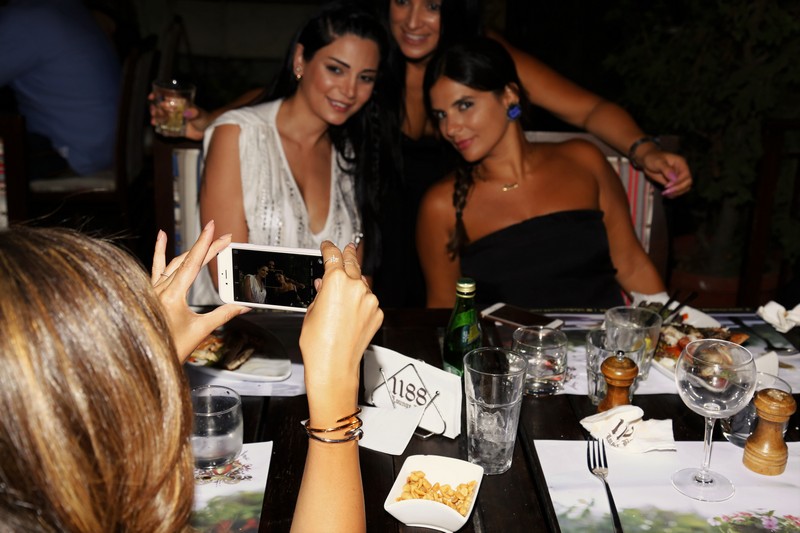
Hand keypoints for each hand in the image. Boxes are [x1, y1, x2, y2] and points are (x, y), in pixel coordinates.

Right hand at [148, 92, 209, 140]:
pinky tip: (158, 129)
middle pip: (161, 108)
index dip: (158, 95)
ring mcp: (176, 120)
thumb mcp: (200, 114)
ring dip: (156, 118)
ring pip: (163, 118)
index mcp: (180, 104)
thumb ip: (194, 113)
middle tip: (153, 111)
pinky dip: (163, 130)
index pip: (167, 96)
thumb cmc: (205, 118)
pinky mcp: (178, 130)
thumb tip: (187, 113)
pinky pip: (168, 130)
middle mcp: (176, 111)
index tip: (152, 96)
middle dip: (155, 108)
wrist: (209, 130)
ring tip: (154, 120)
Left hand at [151, 220, 248, 360]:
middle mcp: (160, 289)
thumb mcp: (201, 330)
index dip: (206, 244)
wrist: (148, 359)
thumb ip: (224, 314)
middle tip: (224, 237)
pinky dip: (159, 252)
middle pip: (187, 260)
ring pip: (173, 263)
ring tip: (205, 238)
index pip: (193, 263)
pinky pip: (156, 268)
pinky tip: (160, 236)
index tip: (214, 229)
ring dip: (191, 250)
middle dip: (207, 246)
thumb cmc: (171, 348)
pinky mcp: (150, 293)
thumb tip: (243, 306)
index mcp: (172, 296)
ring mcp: (153, 290)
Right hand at [299, 242, 382, 422]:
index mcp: (336, 281)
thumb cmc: (318, 342)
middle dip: (348, 255)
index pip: (333, 256)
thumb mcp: (311, 311)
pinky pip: (368, 301)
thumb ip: (320, 292)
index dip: (329, 248)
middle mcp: (356, 287)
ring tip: (346, 285)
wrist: (334, 365)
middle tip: (347, 248)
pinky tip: (351, 310)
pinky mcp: (377, 313)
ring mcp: (370, 300)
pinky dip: (361, 301)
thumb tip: (324, 284)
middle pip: (352, 263)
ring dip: (355, 281)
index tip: (328, 246)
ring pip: (362, 283)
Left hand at [639, 149, 692, 197]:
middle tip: (666, 192)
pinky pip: (678, 190)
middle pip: (688, 182)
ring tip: (665, 193)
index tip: (667, 185)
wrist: (647, 161)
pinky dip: (674, 194)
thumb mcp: (658, 162)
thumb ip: (666, 169)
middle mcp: (682, 170)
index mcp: (681, 163)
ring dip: (676, 193)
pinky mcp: (673, 183)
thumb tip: (675, 179)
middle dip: (678, 189)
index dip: (678, 182)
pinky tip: (666, 194)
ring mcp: (678, 177)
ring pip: (684, 188)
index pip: (686, 175)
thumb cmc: (653, 158)